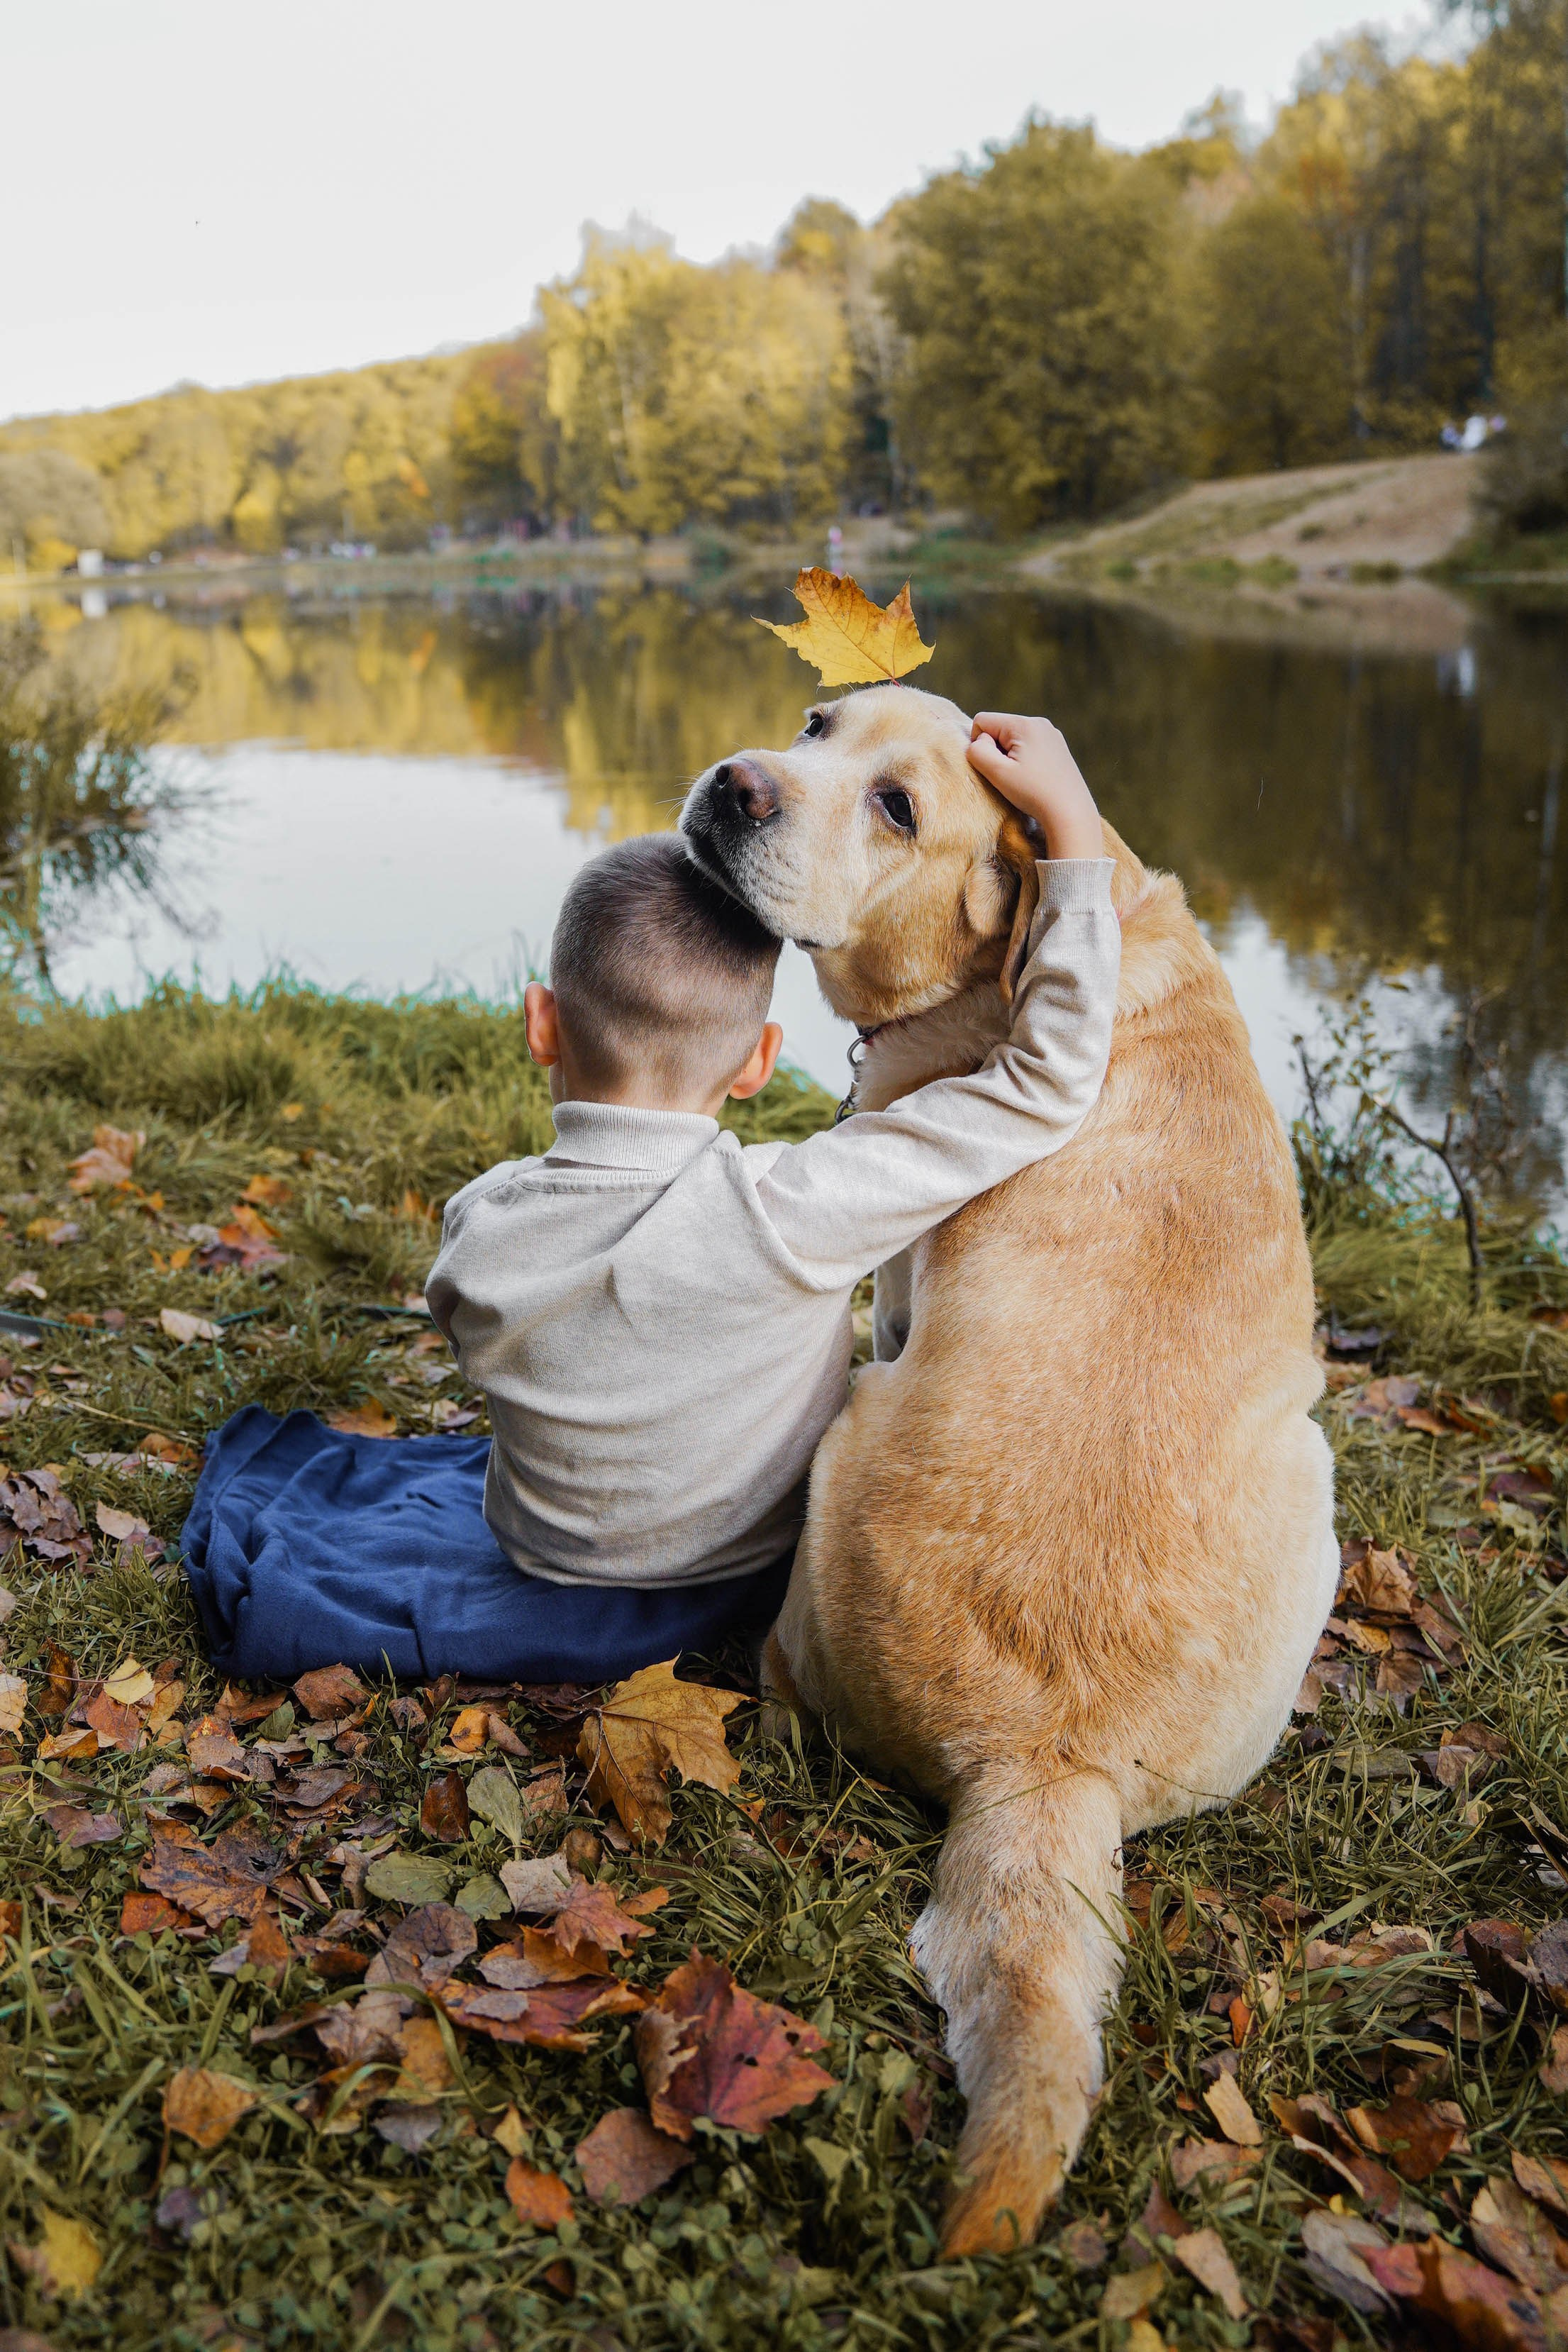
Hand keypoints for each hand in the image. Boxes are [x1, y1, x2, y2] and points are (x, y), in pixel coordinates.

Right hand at [967, 712, 1103, 861]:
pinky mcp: (1058, 747)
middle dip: (997, 750)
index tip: (996, 767)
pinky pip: (1029, 746)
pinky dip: (1025, 761)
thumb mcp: (997, 773)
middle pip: (999, 728)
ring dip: (1010, 757)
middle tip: (1011, 776)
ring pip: (1013, 739)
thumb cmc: (1033, 793)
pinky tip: (1035, 778)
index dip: (980, 745)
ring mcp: (1051, 734)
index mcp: (1024, 723)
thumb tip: (979, 740)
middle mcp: (1039, 722)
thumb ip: (977, 751)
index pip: (982, 721)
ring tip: (1024, 779)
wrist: (1071, 812)